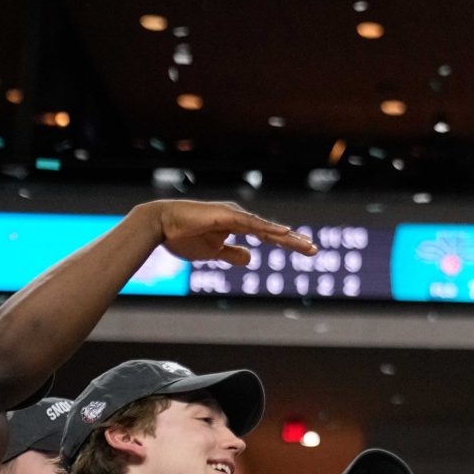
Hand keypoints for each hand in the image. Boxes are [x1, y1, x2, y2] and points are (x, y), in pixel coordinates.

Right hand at [129, 199, 316, 264]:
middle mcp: (238, 218)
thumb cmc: (181, 236)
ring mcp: (233, 215)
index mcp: (236, 226)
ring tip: (306, 245)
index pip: (267, 236)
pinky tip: (283, 233)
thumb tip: (251, 258)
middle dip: (294, 241)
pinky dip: (267, 228)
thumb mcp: (212, 252)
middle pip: (271, 231)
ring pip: (265, 228)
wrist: (159, 225)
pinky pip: (250, 223)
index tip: (306, 250)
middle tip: (315, 250)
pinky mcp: (225, 215)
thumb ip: (231, 254)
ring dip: (286, 237)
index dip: (286, 243)